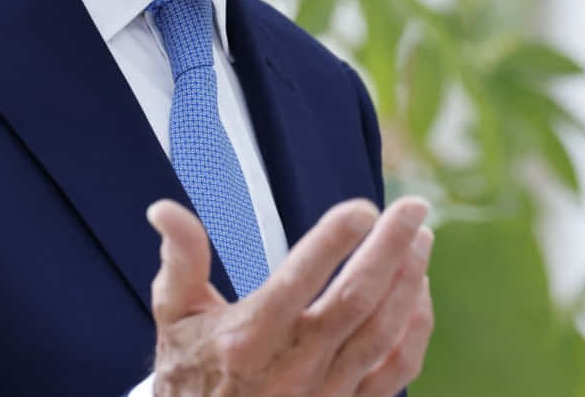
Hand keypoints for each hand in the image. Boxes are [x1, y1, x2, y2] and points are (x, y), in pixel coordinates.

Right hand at [146, 195, 434, 396]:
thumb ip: (180, 260)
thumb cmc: (191, 375)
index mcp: (247, 337)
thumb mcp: (173, 318)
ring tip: (421, 237)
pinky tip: (417, 291)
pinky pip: (397, 369)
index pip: (300, 278)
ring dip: (409, 280)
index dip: (335, 238)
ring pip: (383, 332)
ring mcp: (324, 393)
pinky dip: (414, 328)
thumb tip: (164, 210)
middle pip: (356, 299)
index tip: (363, 207)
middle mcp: (290, 366)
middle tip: (413, 205)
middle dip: (391, 247)